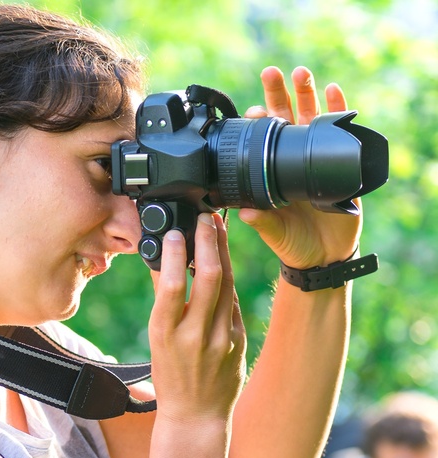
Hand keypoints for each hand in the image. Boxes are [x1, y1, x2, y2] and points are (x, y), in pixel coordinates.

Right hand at [148, 212, 245, 422]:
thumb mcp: (156, 340)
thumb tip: (161, 262)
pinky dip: (227, 279)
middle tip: (206, 218)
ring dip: (222, 253)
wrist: (196, 415)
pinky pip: (233, 303)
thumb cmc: (170, 375)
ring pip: (226, 285)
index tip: (176, 231)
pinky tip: (222, 261)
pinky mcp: (239, 341)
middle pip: (207, 279)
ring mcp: (222, 339)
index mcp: (166, 334)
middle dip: (208, 242)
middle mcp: (195, 336)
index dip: (175, 254)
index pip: (171, 286)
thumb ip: (163, 303)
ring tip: (217, 229)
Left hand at [238, 66, 361, 268]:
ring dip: (307, 93)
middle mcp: (292, 158)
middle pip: (284, 118)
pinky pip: (340, 131)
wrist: (323, 257)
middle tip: (270, 73)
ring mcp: (317, 157)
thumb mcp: (274, 232)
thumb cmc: (292, 242)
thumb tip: (244, 212)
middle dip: (277, 94)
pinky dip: (338, 109)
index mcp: (271, 169)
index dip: (257, 123)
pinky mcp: (342, 162)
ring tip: (301, 72)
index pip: (262, 138)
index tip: (250, 110)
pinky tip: (334, 91)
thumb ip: (262, 222)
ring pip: (311, 117)